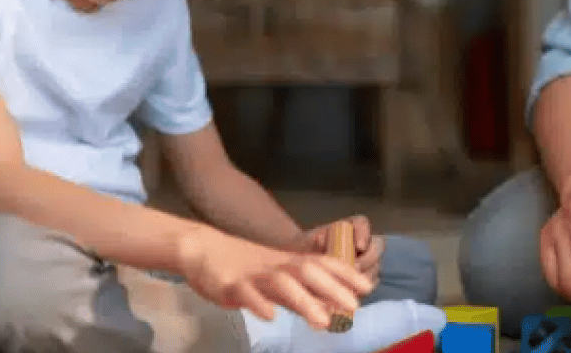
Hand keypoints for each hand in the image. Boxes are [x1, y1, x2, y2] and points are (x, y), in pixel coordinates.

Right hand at [178, 227, 372, 328]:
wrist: (202, 249)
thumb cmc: (243, 265)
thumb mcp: (276, 278)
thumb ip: (302, 293)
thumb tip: (332, 308)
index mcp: (287, 263)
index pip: (322, 263)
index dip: (345, 273)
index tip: (367, 287)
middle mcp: (275, 266)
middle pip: (307, 271)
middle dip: (333, 288)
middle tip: (354, 307)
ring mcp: (253, 274)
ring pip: (281, 283)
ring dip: (304, 301)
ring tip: (323, 321)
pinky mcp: (230, 284)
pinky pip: (246, 293)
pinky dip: (259, 303)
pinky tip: (270, 316)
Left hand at [293, 215, 384, 288]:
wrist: (305, 263)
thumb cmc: (307, 248)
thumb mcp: (307, 242)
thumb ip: (314, 240)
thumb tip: (321, 240)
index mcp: (351, 225)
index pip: (362, 223)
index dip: (364, 234)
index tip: (358, 246)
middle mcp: (364, 241)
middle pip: (377, 246)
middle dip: (369, 259)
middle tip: (355, 268)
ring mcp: (368, 260)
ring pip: (376, 267)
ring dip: (366, 276)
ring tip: (351, 284)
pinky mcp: (366, 277)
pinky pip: (370, 284)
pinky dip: (362, 289)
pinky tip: (350, 293)